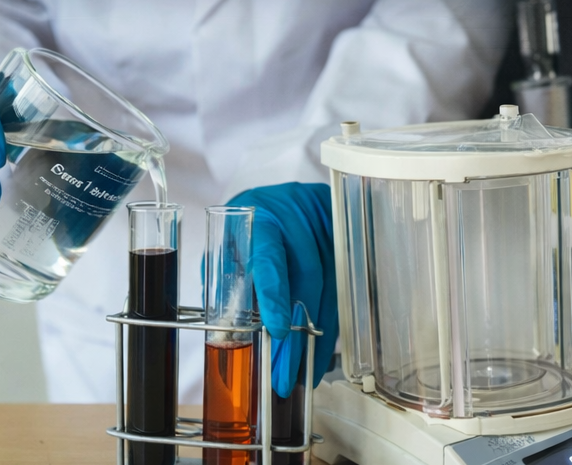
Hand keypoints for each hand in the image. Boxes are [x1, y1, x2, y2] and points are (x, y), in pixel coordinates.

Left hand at [227, 182, 338, 397]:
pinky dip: (331, 321)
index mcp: (262, 219)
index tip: (278, 330)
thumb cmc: (246, 226)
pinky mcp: (345, 240)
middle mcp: (299, 220)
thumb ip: (226, 281)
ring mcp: (327, 229)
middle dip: (298, 333)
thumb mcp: (226, 246)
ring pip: (331, 287)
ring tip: (304, 371)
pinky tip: (322, 348)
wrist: (280, 199)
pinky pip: (343, 288)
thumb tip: (228, 332)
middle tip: (286, 373)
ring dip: (317, 335)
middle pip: (307, 279)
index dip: (276, 295)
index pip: (271, 257)